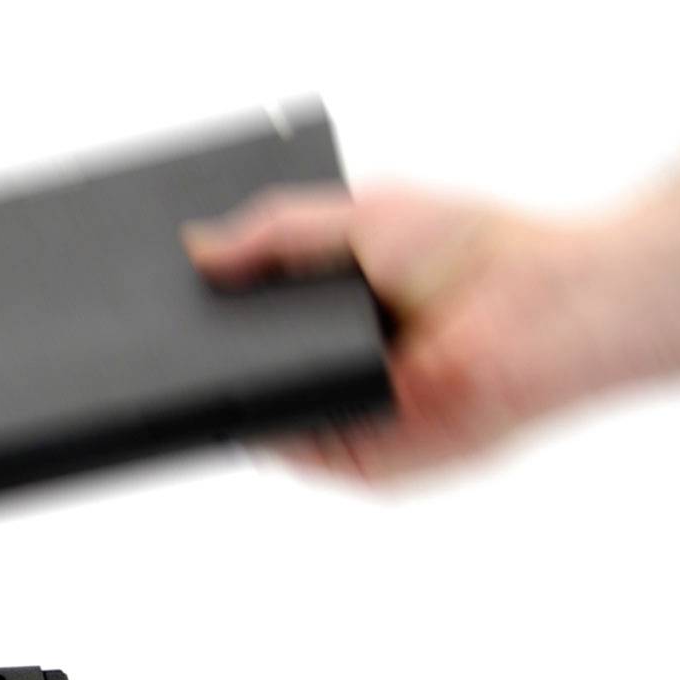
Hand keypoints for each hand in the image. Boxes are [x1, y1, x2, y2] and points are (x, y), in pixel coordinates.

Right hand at [182, 160, 679, 481]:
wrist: (547, 303)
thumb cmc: (478, 249)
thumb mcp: (359, 215)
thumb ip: (275, 231)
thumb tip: (196, 249)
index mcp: (340, 318)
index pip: (253, 330)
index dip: (206, 318)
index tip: (152, 302)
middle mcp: (342, 374)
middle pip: (245, 378)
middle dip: (193, 362)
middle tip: (132, 340)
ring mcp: (353, 424)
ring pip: (261, 419)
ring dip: (215, 400)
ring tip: (158, 367)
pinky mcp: (367, 465)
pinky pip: (293, 451)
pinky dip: (258, 430)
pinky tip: (224, 399)